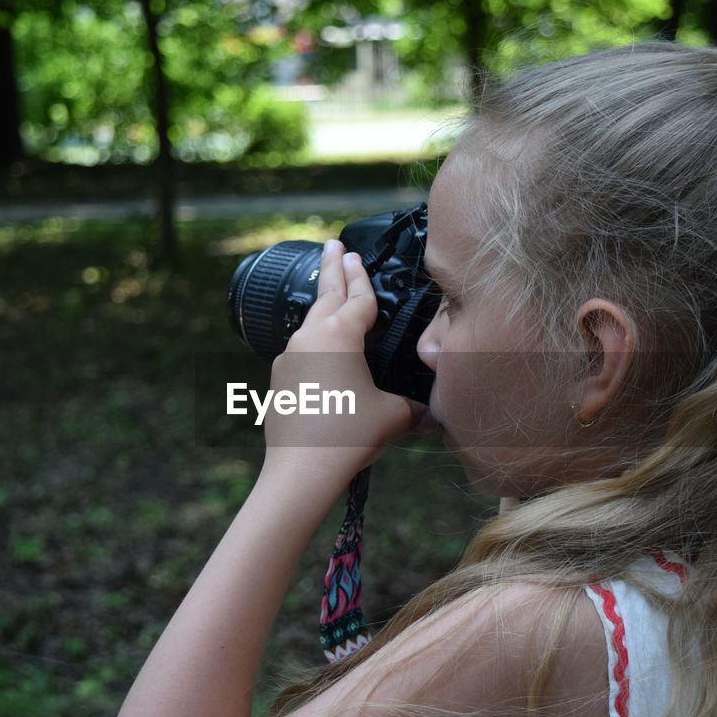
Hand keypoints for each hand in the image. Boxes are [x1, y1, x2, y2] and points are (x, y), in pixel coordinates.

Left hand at [261, 240, 425, 482]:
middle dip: (332, 269)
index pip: (359, 298)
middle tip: (333, 246)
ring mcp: (289, 358)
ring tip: (327, 291)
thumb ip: (416, 408)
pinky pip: (301, 351)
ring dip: (321, 303)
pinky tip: (320, 349)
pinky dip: (314, 340)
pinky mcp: (280, 381)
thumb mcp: (393, 416)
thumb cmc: (348, 435)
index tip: (355, 254)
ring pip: (310, 322)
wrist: (301, 470)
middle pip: (325, 295)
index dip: (363, 278)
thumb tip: (436, 414)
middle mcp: (310, 338)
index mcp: (340, 335)